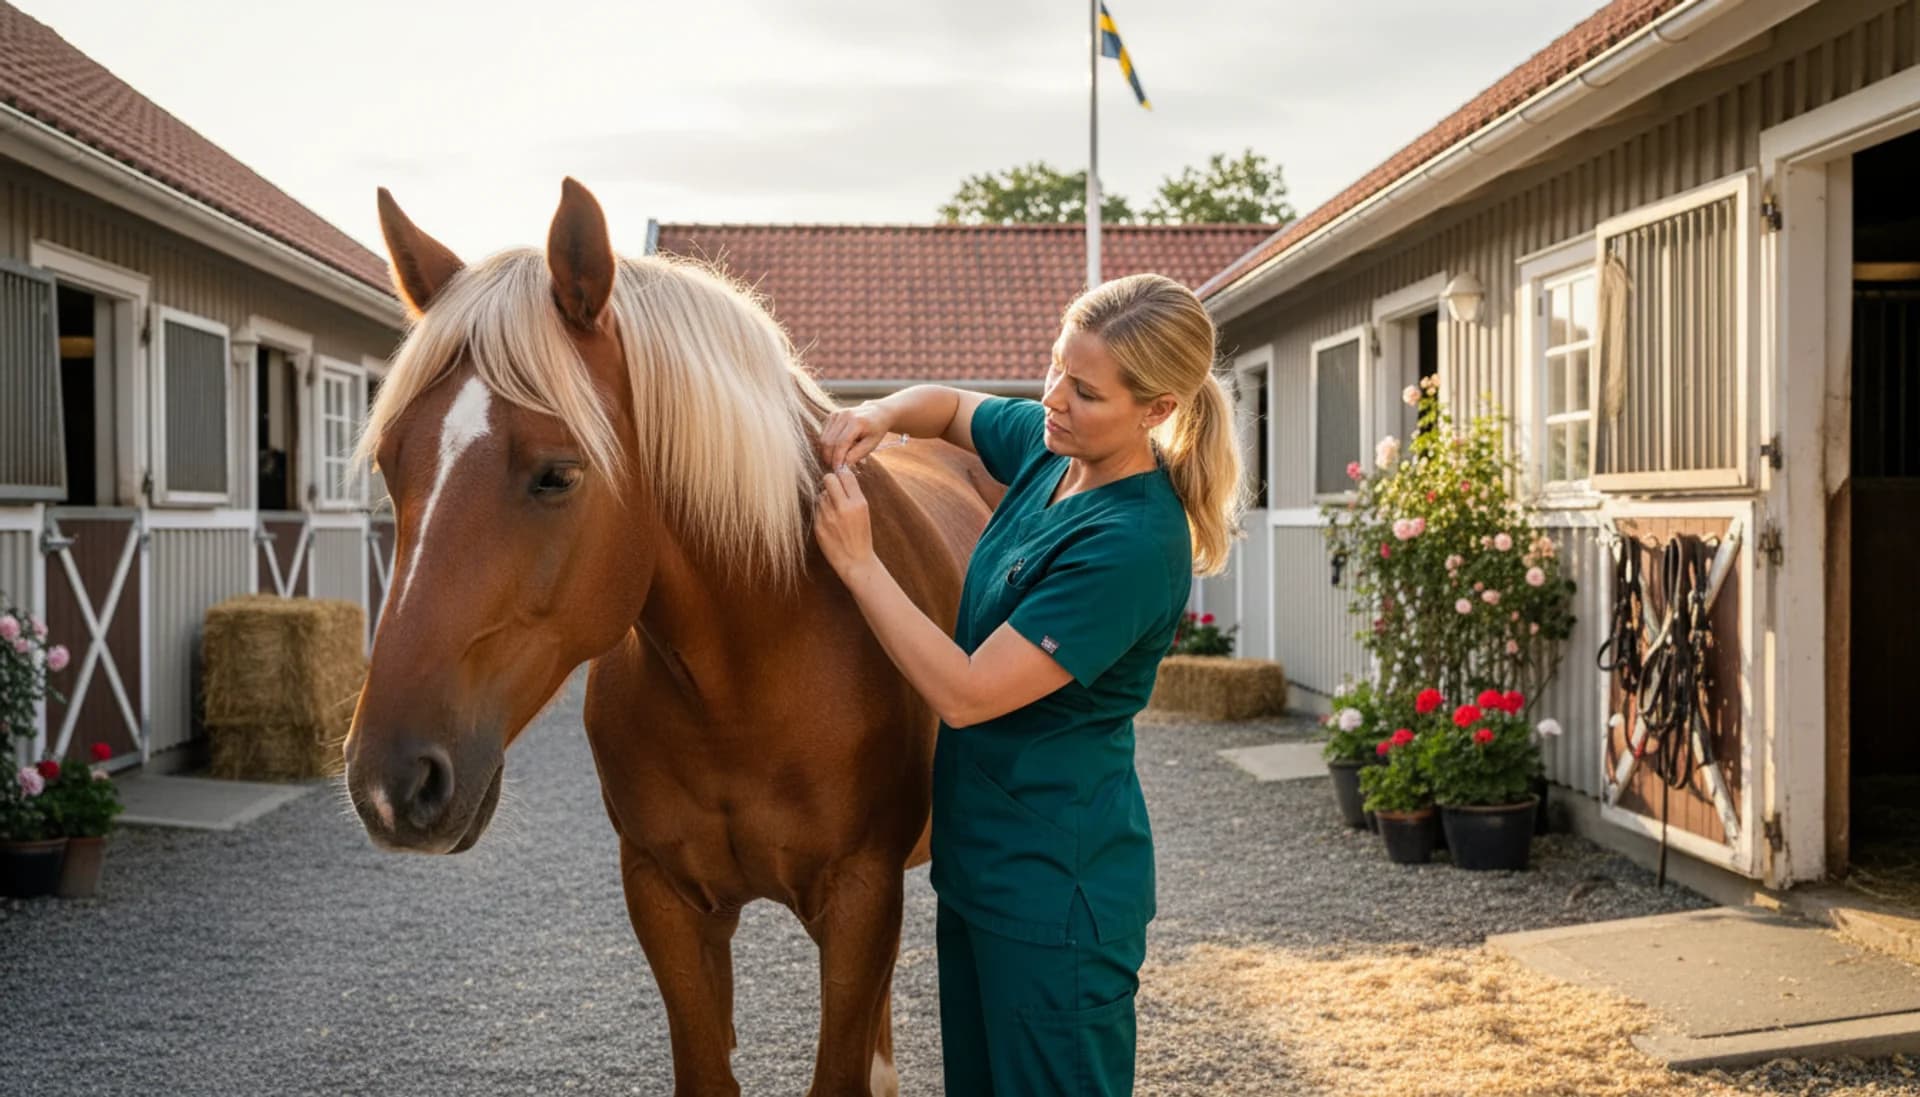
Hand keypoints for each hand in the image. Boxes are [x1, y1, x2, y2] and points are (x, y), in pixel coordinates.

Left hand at [815, 466, 877, 582]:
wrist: (855, 561)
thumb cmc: (861, 536)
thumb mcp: (863, 512)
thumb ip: (852, 494)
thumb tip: (839, 475)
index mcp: (858, 503)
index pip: (845, 475)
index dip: (841, 474)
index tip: (841, 478)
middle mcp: (843, 508)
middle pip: (828, 479)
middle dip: (829, 481)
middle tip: (832, 488)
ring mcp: (828, 517)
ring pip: (821, 495)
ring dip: (825, 499)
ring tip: (834, 511)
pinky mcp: (818, 526)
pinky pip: (817, 509)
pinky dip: (822, 512)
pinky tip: (830, 522)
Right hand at [818, 403, 896, 469]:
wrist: (876, 413)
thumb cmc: (875, 431)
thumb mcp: (872, 444)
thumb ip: (857, 454)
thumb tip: (843, 465)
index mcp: (857, 421)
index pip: (841, 443)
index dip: (837, 459)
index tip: (838, 470)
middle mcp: (844, 415)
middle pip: (829, 441)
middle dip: (830, 457)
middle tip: (835, 468)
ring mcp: (836, 414)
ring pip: (824, 439)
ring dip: (827, 453)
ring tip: (836, 461)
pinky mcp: (832, 415)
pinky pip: (824, 434)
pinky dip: (827, 445)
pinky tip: (836, 450)